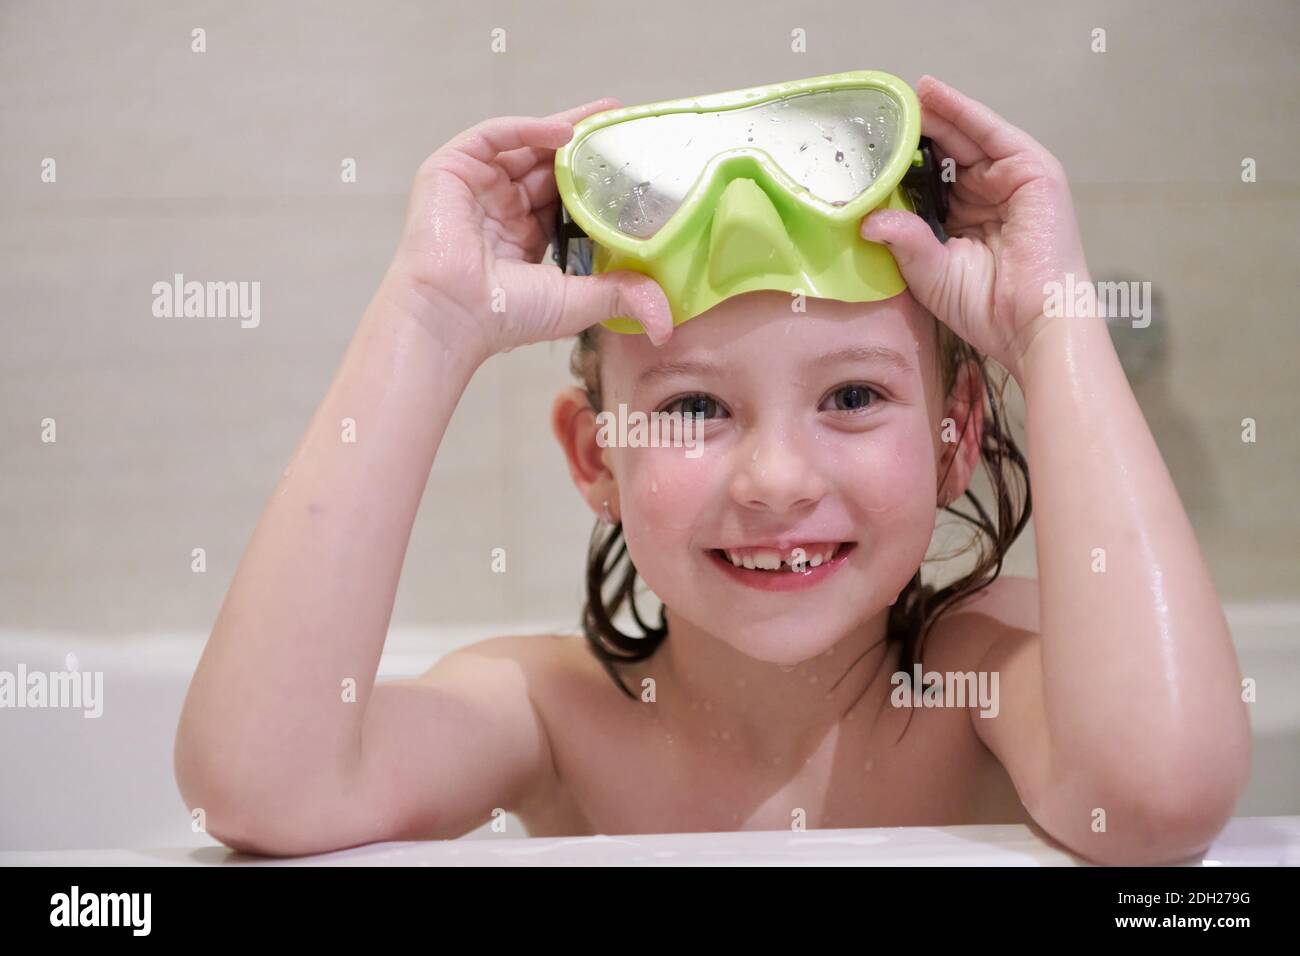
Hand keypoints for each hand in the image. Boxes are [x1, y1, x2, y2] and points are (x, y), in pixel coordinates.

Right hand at [381, 98, 673, 358]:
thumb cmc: (504, 316)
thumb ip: (620, 295)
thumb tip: (665, 320)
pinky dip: (527, 129)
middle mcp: (500, 209)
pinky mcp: (450, 171)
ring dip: (563, 130)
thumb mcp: (576, 302)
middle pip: (547, 165)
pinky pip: (493, 137)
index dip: (595, 180)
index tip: (631, 165)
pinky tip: (563, 132)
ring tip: (604, 118)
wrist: (451, 316)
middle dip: (585, 146)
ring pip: (524, 146)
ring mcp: (475, 188)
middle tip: (623, 126)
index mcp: (524, 238)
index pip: (565, 196)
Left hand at [861, 75, 1089, 380]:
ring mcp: (1012, 181)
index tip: (869, 146)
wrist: (1032, 323)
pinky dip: (964, 112)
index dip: (903, 162)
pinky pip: (991, 133)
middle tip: (884, 109)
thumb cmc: (985, 308)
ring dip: (938, 112)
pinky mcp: (1033, 171)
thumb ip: (902, 239)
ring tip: (905, 92)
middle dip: (919, 129)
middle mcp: (988, 195)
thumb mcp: (930, 270)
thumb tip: (865, 219)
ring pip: (967, 137)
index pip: (930, 180)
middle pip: (948, 153)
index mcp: (964, 219)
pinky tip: (935, 95)